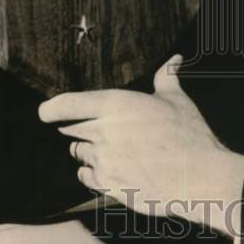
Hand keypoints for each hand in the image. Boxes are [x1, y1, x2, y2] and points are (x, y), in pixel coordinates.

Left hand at [39, 55, 243, 235]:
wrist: (199, 177)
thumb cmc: (189, 135)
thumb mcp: (177, 100)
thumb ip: (166, 78)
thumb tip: (173, 59)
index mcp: (116, 105)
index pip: (68, 104)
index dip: (52, 108)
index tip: (44, 112)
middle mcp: (103, 131)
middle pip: (72, 130)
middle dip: (78, 129)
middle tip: (92, 130)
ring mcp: (104, 160)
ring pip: (80, 154)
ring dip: (87, 151)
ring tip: (106, 150)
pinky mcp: (108, 185)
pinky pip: (86, 177)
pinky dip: (91, 173)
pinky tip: (106, 170)